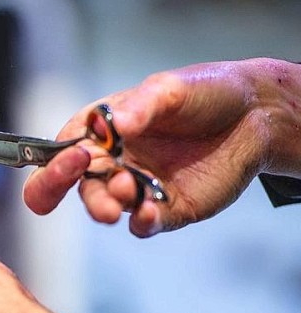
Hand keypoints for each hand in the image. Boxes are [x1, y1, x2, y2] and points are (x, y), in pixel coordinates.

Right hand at [23, 58, 300, 236]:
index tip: (76, 159)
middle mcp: (109, 162)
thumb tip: (115, 125)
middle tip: (88, 188)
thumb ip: (141, 107)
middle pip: (71, 186)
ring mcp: (134, 187)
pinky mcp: (164, 209)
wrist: (255, 114)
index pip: (61, 152)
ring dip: (106, 205)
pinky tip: (148, 214)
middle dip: (71, 194)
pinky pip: (142, 223)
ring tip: (125, 193)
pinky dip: (141, 222)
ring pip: (104, 206)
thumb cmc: (203, 93)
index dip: (56, 163)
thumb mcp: (169, 89)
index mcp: (99, 131)